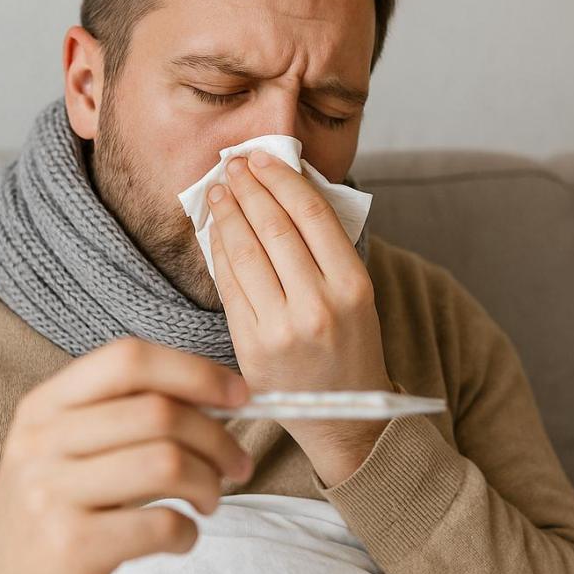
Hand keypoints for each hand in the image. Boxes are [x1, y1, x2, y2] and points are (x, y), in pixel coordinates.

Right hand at [0, 337, 252, 573]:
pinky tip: (180, 538)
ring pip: (167, 463)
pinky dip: (188, 532)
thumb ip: (124, 416)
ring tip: (208, 501)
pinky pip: (160, 524)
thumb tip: (220, 397)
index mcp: (44, 405)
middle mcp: (41, 441)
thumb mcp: (65, 450)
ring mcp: (51, 494)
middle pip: (160, 413)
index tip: (238, 395)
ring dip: (209, 483)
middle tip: (236, 465)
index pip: (128, 359)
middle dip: (218, 438)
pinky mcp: (70, 549)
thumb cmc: (55, 516)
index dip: (194, 372)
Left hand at [206, 151, 391, 483]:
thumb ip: (326, 247)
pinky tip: (216, 231)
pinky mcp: (251, 347)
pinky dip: (219, 252)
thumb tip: (285, 188)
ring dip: (228, 214)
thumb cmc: (351, 345)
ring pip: (245, 253)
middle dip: (249, 189)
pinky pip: (229, 286)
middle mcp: (319, 305)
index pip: (311, 214)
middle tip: (233, 164)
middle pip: (274, 228)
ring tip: (220, 191)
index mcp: (353, 286)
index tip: (261, 157)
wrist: (345, 417)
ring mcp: (281, 328)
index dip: (281, 178)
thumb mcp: (358, 295)